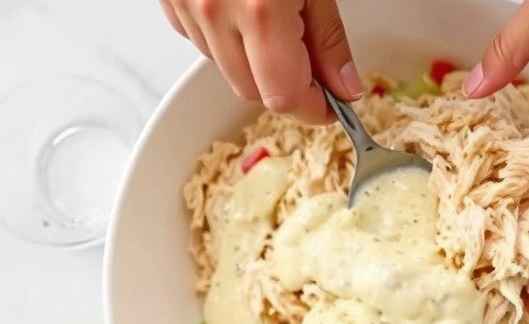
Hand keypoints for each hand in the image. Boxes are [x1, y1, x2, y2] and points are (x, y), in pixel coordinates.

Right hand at [160, 0, 364, 123]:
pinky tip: (245, 9)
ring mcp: (185, 4)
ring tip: (280, 23)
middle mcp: (214, 11)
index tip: (333, 105)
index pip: (284, 96)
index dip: (314, 108)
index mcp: (258, 10)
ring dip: (257, 63)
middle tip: (316, 68)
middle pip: (252, 90)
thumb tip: (343, 85)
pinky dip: (227, 38)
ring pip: (225, 68)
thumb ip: (328, 36)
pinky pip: (201, 39)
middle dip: (288, 88)